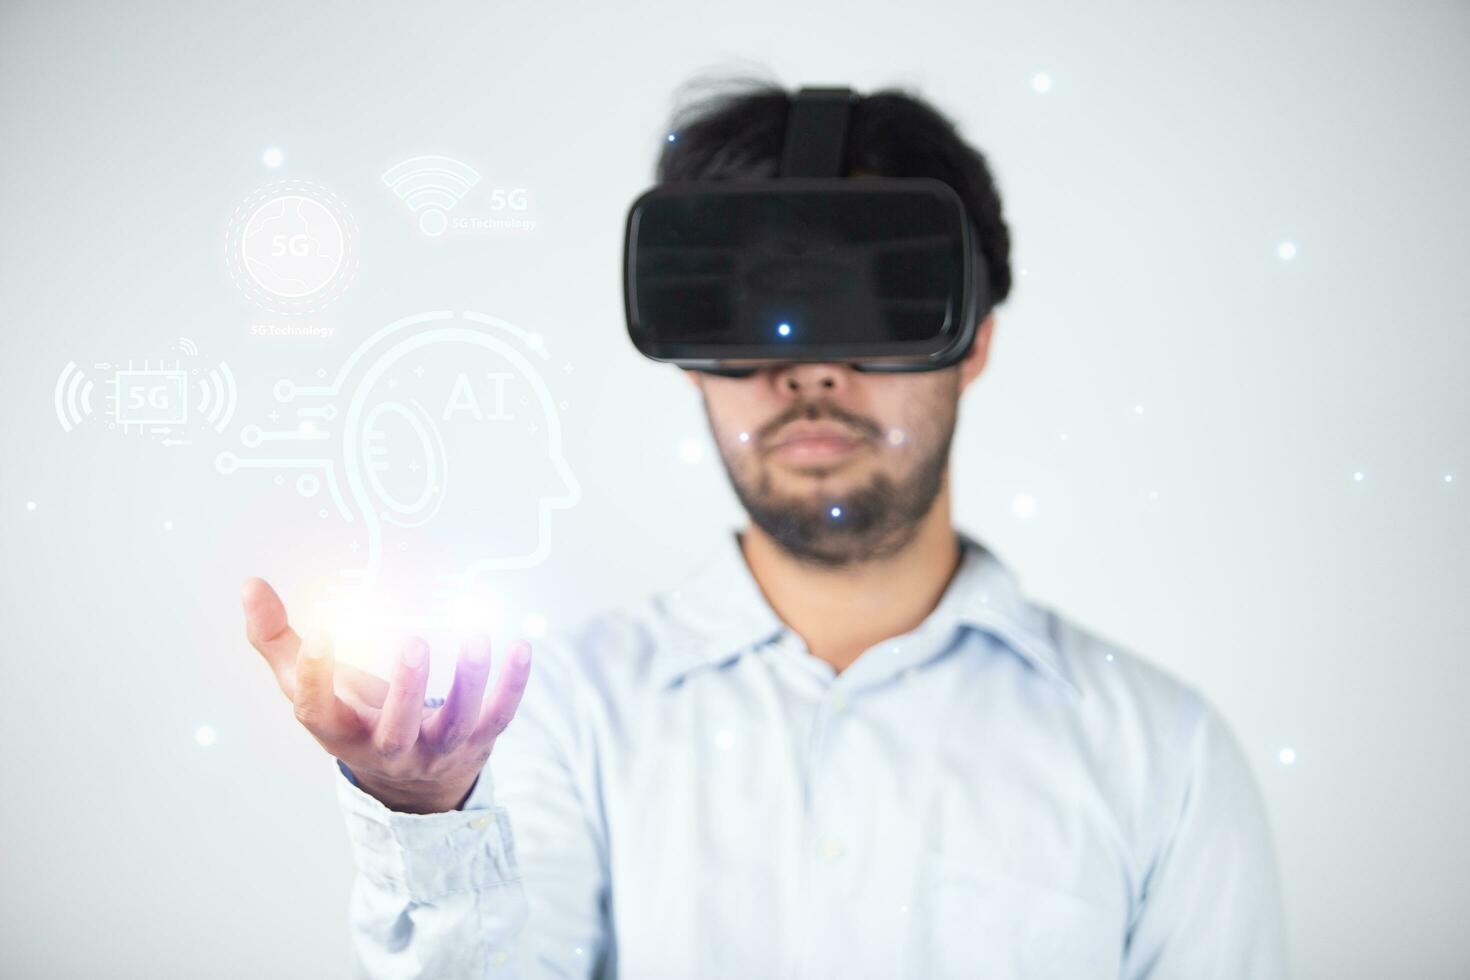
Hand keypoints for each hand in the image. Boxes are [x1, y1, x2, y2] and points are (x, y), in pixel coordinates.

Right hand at [240, 577, 531, 813]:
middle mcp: (387, 749)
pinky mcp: (477, 743)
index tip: (321, 636)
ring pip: (456, 725)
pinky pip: (498, 718)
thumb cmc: (352, 716)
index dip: (316, 679)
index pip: (318, 714)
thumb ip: (276, 639)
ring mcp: (436, 751)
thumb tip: (250, 583)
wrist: (411, 782)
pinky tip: (521, 646)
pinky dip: (512, 685)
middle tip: (416, 643)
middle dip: (408, 691)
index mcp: (339, 733)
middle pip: (396, 731)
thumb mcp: (310, 687)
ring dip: (470, 684)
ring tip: (478, 639)